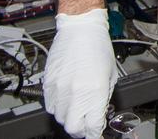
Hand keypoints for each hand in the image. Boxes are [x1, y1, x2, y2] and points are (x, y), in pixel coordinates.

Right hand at [43, 8, 117, 138]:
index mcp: (95, 90)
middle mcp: (76, 92)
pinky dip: (58, 106)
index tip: (96, 133)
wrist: (80, 28)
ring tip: (77, 106)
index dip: (95, 132)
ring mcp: (59, 88)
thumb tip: (99, 115)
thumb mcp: (110, 75)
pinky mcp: (48, 83)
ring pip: (59, 118)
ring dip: (69, 117)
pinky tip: (66, 97)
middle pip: (73, 128)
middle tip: (86, 123)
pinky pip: (50, 105)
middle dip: (81, 129)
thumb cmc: (98, 47)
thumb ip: (104, 98)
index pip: (93, 126)